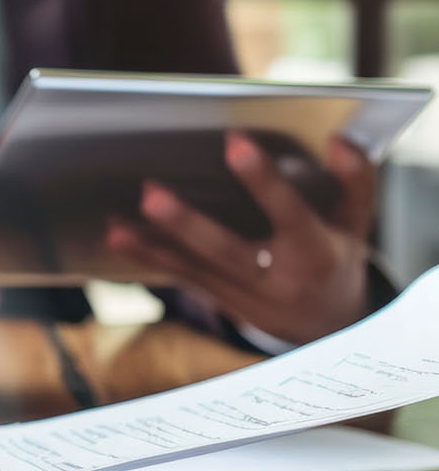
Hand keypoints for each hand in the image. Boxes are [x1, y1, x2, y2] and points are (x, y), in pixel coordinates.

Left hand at [105, 133, 375, 344]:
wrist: (329, 329)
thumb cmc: (337, 260)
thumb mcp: (356, 224)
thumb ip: (354, 181)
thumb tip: (339, 141)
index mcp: (314, 253)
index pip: (288, 212)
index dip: (262, 179)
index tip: (234, 142)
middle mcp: (275, 279)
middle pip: (225, 251)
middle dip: (185, 224)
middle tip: (150, 194)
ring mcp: (244, 296)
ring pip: (191, 270)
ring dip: (149, 247)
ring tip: (114, 224)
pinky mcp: (221, 301)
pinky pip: (180, 278)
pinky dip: (148, 258)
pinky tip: (117, 235)